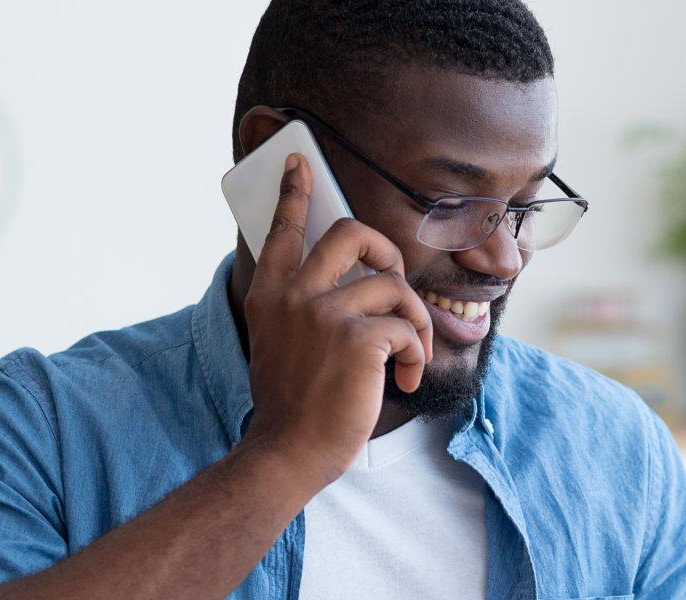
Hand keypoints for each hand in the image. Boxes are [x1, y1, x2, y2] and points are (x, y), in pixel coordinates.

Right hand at [236, 153, 434, 487]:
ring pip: (393, 285)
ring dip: (413, 321)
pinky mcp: (360, 338)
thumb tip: (345, 285)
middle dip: (386, 250)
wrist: (288, 452)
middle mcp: (294, 296)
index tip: (298, 163)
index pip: (280, 232)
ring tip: (409, 355)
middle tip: (394, 278)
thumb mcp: (280, 345)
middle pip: (351, 233)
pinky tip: (404, 379)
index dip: (293, 195)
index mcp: (269, 297)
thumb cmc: (292, 405)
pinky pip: (407, 328)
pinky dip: (415, 354)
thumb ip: (299, 310)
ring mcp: (325, 315)